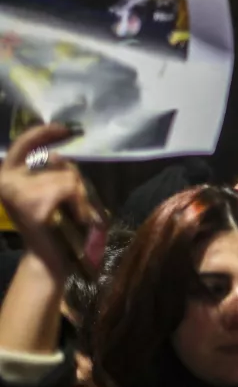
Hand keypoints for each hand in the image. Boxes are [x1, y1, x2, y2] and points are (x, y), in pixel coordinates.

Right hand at [0, 124, 97, 278]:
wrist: (49, 258)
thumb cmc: (54, 224)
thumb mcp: (50, 190)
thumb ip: (51, 171)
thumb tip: (59, 155)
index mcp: (8, 176)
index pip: (23, 143)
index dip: (44, 132)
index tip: (65, 128)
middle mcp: (6, 181)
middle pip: (57, 162)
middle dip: (74, 180)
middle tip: (74, 204)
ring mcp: (17, 192)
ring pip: (68, 177)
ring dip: (80, 195)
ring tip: (72, 214)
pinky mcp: (34, 205)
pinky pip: (71, 190)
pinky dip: (81, 203)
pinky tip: (75, 218)